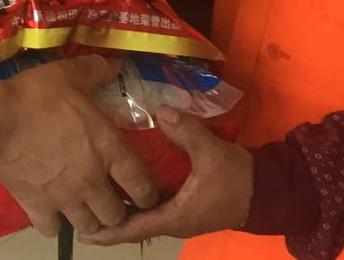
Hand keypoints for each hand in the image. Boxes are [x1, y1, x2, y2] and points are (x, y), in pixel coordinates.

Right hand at [0, 55, 158, 238]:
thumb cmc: (37, 96)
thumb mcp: (69, 74)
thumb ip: (95, 70)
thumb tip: (116, 63)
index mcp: (108, 149)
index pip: (141, 184)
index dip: (148, 193)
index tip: (145, 194)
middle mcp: (92, 181)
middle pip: (116, 215)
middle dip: (118, 210)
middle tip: (112, 199)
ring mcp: (64, 199)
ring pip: (89, 228)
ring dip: (91, 220)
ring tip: (86, 209)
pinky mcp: (37, 207)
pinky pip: (53, 230)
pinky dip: (56, 224)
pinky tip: (53, 211)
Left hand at [81, 106, 252, 244]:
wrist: (265, 189)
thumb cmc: (236, 177)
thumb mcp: (211, 152)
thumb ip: (185, 131)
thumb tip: (159, 111)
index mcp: (174, 217)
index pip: (133, 229)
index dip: (108, 231)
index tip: (83, 232)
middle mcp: (171, 222)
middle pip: (132, 225)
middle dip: (107, 219)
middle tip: (78, 208)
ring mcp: (178, 215)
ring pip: (141, 217)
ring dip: (121, 209)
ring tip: (94, 193)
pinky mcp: (184, 206)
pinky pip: (152, 208)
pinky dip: (136, 201)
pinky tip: (123, 184)